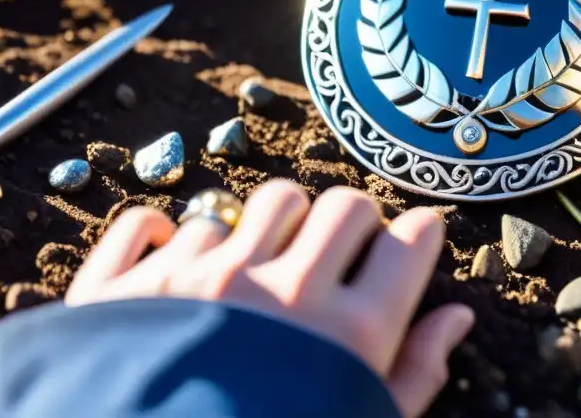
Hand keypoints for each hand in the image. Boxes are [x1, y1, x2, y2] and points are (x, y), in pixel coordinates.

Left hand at [65, 180, 473, 417]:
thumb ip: (415, 375)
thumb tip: (455, 316)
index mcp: (348, 334)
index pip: (409, 239)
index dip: (415, 241)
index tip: (404, 253)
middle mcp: (280, 291)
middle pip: (343, 205)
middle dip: (351, 225)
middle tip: (336, 261)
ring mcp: (199, 282)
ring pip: (258, 204)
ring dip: (267, 230)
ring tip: (257, 274)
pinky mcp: (124, 292)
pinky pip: (154, 225)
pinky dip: (167, 239)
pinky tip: (180, 266)